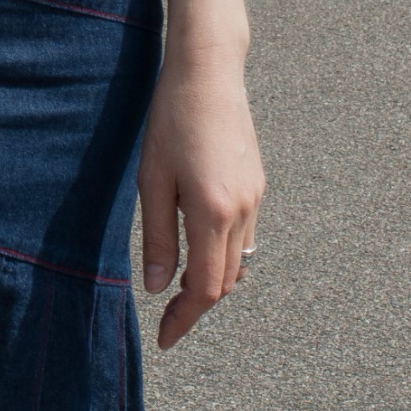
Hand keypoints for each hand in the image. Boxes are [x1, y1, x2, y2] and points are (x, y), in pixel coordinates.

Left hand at [138, 51, 263, 348]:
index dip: (185, 319)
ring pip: (238, 260)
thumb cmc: (171, 120)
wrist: (209, 72)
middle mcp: (242, 211)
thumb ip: (159, 237)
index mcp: (212, 213)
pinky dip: (223, 252)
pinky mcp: (258, 185)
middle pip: (225, 281)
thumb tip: (159, 288)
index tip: (165, 338)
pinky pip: (245, 235)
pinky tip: (200, 245)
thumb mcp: (152, 179)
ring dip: (212, 279)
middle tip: (167, 317)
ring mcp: (255, 198)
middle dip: (197, 304)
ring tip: (179, 285)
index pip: (205, 288)